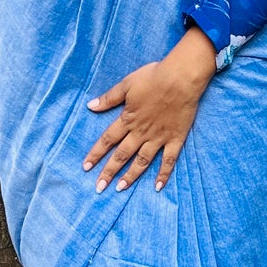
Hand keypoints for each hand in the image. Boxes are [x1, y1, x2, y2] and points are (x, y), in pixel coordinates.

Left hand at [84, 26, 216, 192]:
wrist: (181, 78)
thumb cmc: (154, 77)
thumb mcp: (127, 84)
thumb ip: (109, 98)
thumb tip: (90, 106)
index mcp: (128, 119)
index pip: (108, 139)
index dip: (96, 153)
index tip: (86, 167)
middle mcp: (141, 132)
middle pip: (122, 155)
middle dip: (109, 172)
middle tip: (99, 187)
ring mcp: (158, 137)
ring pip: (142, 161)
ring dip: (130, 176)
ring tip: (120, 189)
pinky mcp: (175, 139)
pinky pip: (169, 160)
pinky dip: (163, 174)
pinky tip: (158, 187)